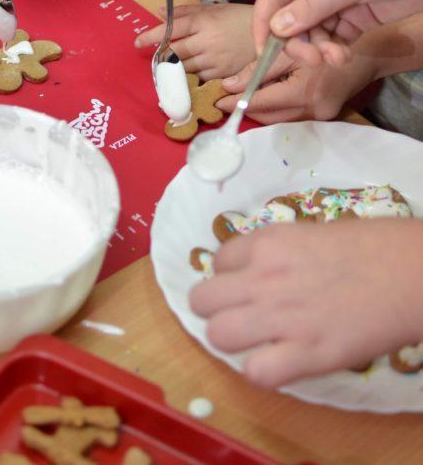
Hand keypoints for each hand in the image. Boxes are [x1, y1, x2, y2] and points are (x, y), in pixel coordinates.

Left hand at [135, 3, 255, 80]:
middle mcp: (207, 41)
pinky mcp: (223, 74)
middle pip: (174, 52)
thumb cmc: (239, 18)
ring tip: (169, 65)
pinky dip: (191, 75)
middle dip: (161, 55)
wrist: (270, 35)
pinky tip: (189, 72)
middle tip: (154, 56)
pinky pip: (199, 78)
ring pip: (184, 67)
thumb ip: (186, 12)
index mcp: (204, 21)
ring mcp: (215, 59)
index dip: (151, 36)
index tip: (137, 42)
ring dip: (174, 67)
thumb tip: (160, 12)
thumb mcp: (214, 9)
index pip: (171, 29)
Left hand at [190, 218, 422, 387]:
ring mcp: (282, 316)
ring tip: (254, 342)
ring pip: (217, 335)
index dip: (231, 276)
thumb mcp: (311, 233)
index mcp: (267, 243)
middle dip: (216, 309)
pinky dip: (262, 372)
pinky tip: (278, 364)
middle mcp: (264, 277)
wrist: (409, 271)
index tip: (247, 285)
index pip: (218, 261)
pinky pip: (256, 372)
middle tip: (241, 316)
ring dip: (232, 341)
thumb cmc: (371, 246)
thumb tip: (261, 270)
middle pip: (202, 300)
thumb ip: (279, 252)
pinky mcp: (307, 354)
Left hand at [218, 45, 378, 123]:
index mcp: (304, 91)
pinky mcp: (324, 118)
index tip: (217, 100)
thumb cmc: (325, 43)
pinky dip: (277, 109)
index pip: (262, 102)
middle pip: (269, 116)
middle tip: (225, 100)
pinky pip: (292, 117)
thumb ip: (257, 68)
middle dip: (247, 108)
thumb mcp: (289, 50)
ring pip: (280, 119)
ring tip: (242, 99)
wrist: (362, 53)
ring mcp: (321, 117)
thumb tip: (228, 85)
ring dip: (261, 110)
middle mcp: (314, 110)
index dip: (238, 102)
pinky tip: (266, 98)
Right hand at [252, 0, 422, 65]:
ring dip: (319, 48)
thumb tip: (275, 29)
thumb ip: (311, 6)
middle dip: (298, 40)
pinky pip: (332, 37)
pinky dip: (333, 49)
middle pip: (290, 16)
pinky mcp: (354, 14)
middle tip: (312, 58)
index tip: (263, 51)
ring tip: (336, 58)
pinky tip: (343, 56)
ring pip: (311, 31)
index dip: (265, 22)